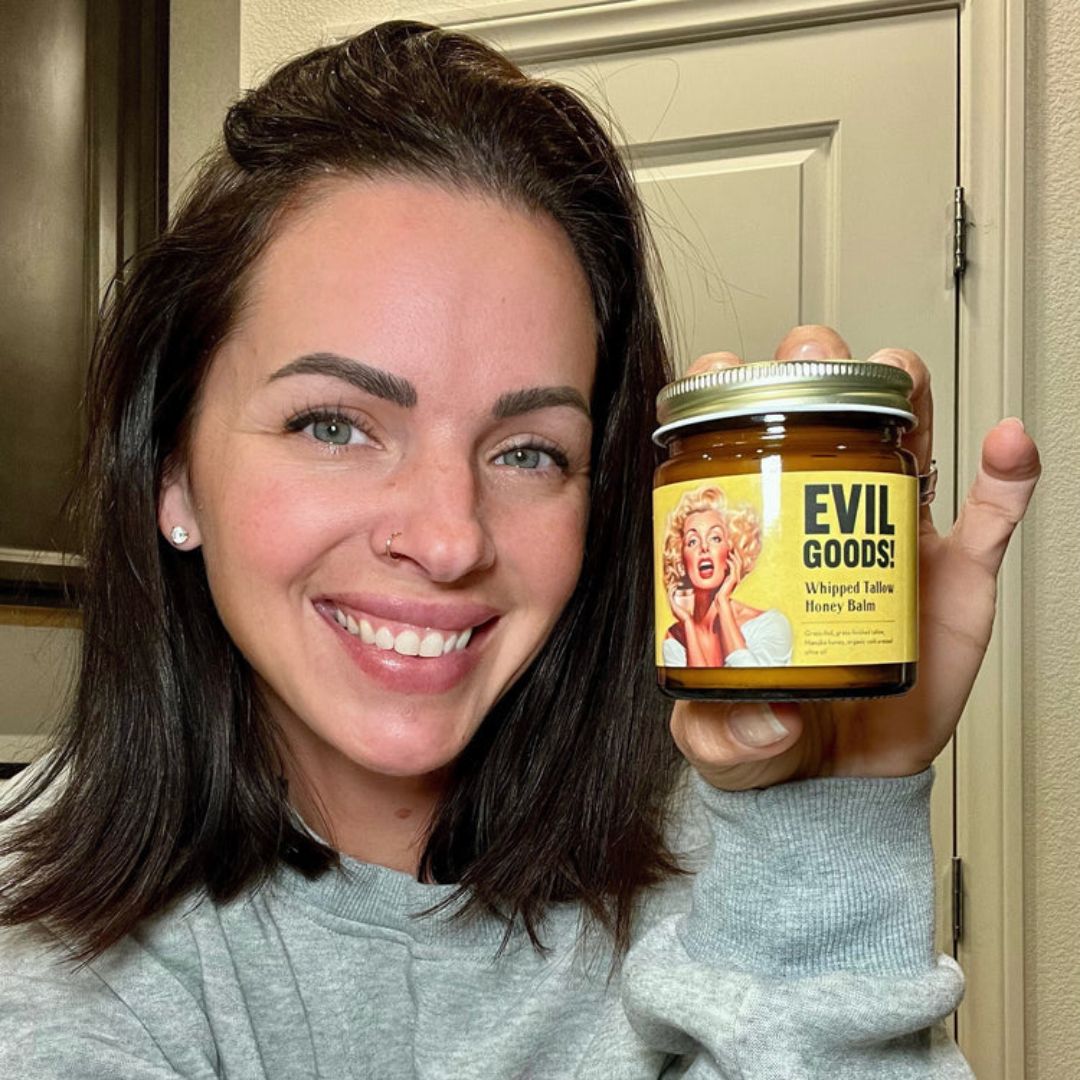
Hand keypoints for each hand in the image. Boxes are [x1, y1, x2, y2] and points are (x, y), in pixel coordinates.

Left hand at [670, 325, 1040, 789]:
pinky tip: (1008, 445)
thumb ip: (726, 734)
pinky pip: (991, 519)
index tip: (717, 374)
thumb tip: (769, 719)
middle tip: (808, 358)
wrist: (840, 779)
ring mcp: (896, 542)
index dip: (730, 399)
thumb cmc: (770, 733)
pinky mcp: (956, 578)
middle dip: (818, 373)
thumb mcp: (720, 738)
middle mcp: (829, 525)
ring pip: (909, 444)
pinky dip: (1009, 478)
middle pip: (828, 421)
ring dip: (904, 393)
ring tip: (896, 370)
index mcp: (764, 543)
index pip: (741, 452)